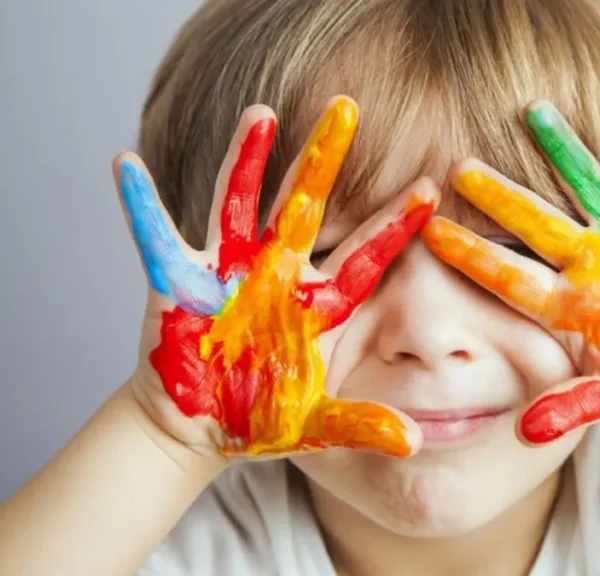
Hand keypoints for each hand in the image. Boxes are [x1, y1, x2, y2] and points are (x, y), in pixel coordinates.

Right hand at [116, 97, 435, 457]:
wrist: (199, 429)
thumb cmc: (261, 419)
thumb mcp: (316, 425)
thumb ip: (361, 425)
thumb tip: (412, 442)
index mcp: (317, 306)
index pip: (365, 257)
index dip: (394, 225)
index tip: (431, 189)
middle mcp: (277, 276)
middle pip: (305, 207)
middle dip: (325, 159)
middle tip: (347, 106)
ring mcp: (228, 272)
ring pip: (240, 203)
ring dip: (246, 160)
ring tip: (261, 112)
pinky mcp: (178, 281)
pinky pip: (155, 236)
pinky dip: (140, 204)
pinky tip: (126, 166)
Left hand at [423, 97, 599, 443]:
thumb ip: (572, 407)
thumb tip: (524, 434)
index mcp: (568, 299)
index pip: (510, 275)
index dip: (473, 256)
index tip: (431, 234)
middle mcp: (588, 257)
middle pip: (536, 221)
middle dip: (501, 196)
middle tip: (458, 167)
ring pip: (588, 183)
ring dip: (564, 150)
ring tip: (534, 111)